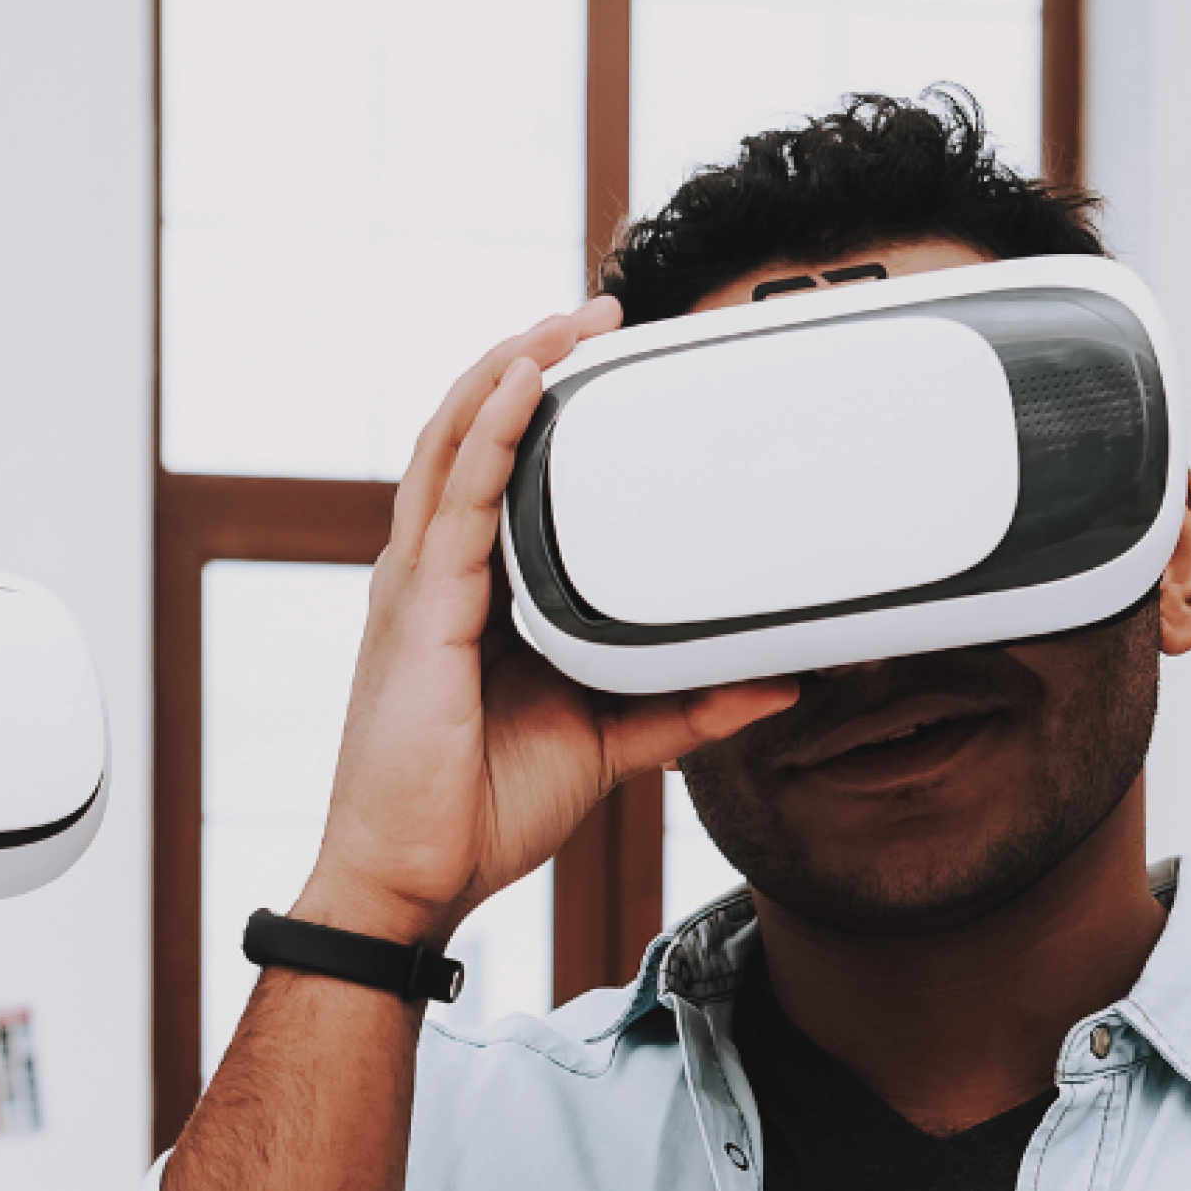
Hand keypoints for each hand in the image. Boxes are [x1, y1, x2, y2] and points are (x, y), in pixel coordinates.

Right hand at [304, 302, 797, 942]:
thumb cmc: (480, 813)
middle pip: (471, 429)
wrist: (414, 881)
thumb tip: (776, 680)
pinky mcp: (419, 612)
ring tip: (570, 318)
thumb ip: (686, 705)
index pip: (498, 468)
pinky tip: (521, 381)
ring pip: (456, 440)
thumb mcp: (609, 742)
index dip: (541, 402)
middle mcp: (434, 571)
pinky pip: (455, 499)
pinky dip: (487, 431)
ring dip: (513, 367)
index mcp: (469, 591)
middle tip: (601, 309)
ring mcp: (418, 585)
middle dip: (530, 357)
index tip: (606, 357)